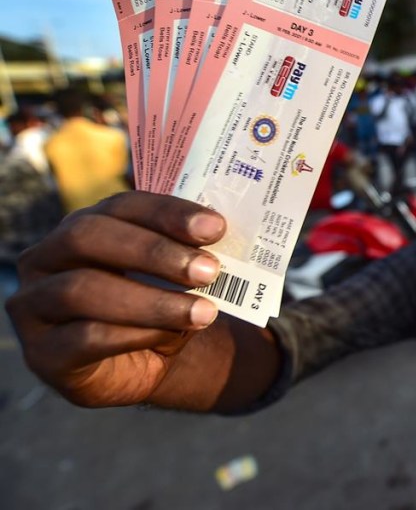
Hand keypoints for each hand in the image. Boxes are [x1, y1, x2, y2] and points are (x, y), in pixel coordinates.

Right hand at [5, 192, 226, 407]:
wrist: (139, 365)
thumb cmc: (156, 307)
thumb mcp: (174, 277)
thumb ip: (190, 254)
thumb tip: (225, 238)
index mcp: (81, 226)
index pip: (120, 205)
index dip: (167, 212)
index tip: (215, 228)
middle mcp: (45, 259)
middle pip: (89, 237)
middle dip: (154, 251)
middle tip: (208, 269)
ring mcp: (34, 306)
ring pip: (83, 289)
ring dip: (152, 301)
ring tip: (203, 312)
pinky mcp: (42, 353)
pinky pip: (84, 338)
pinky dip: (135, 334)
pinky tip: (169, 336)